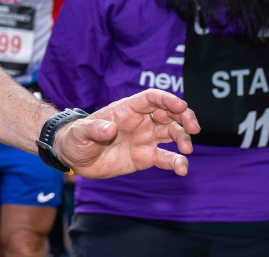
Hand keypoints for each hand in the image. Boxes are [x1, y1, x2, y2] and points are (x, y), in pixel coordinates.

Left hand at [53, 89, 200, 178]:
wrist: (74, 158)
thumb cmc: (75, 138)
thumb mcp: (79, 133)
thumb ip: (93, 129)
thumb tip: (109, 128)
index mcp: (126, 110)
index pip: (151, 99)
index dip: (167, 100)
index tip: (181, 106)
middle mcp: (140, 122)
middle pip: (169, 113)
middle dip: (184, 117)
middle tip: (194, 128)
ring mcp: (145, 139)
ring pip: (172, 133)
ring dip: (184, 139)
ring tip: (186, 150)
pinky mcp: (146, 157)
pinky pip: (166, 158)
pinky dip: (177, 162)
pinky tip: (182, 170)